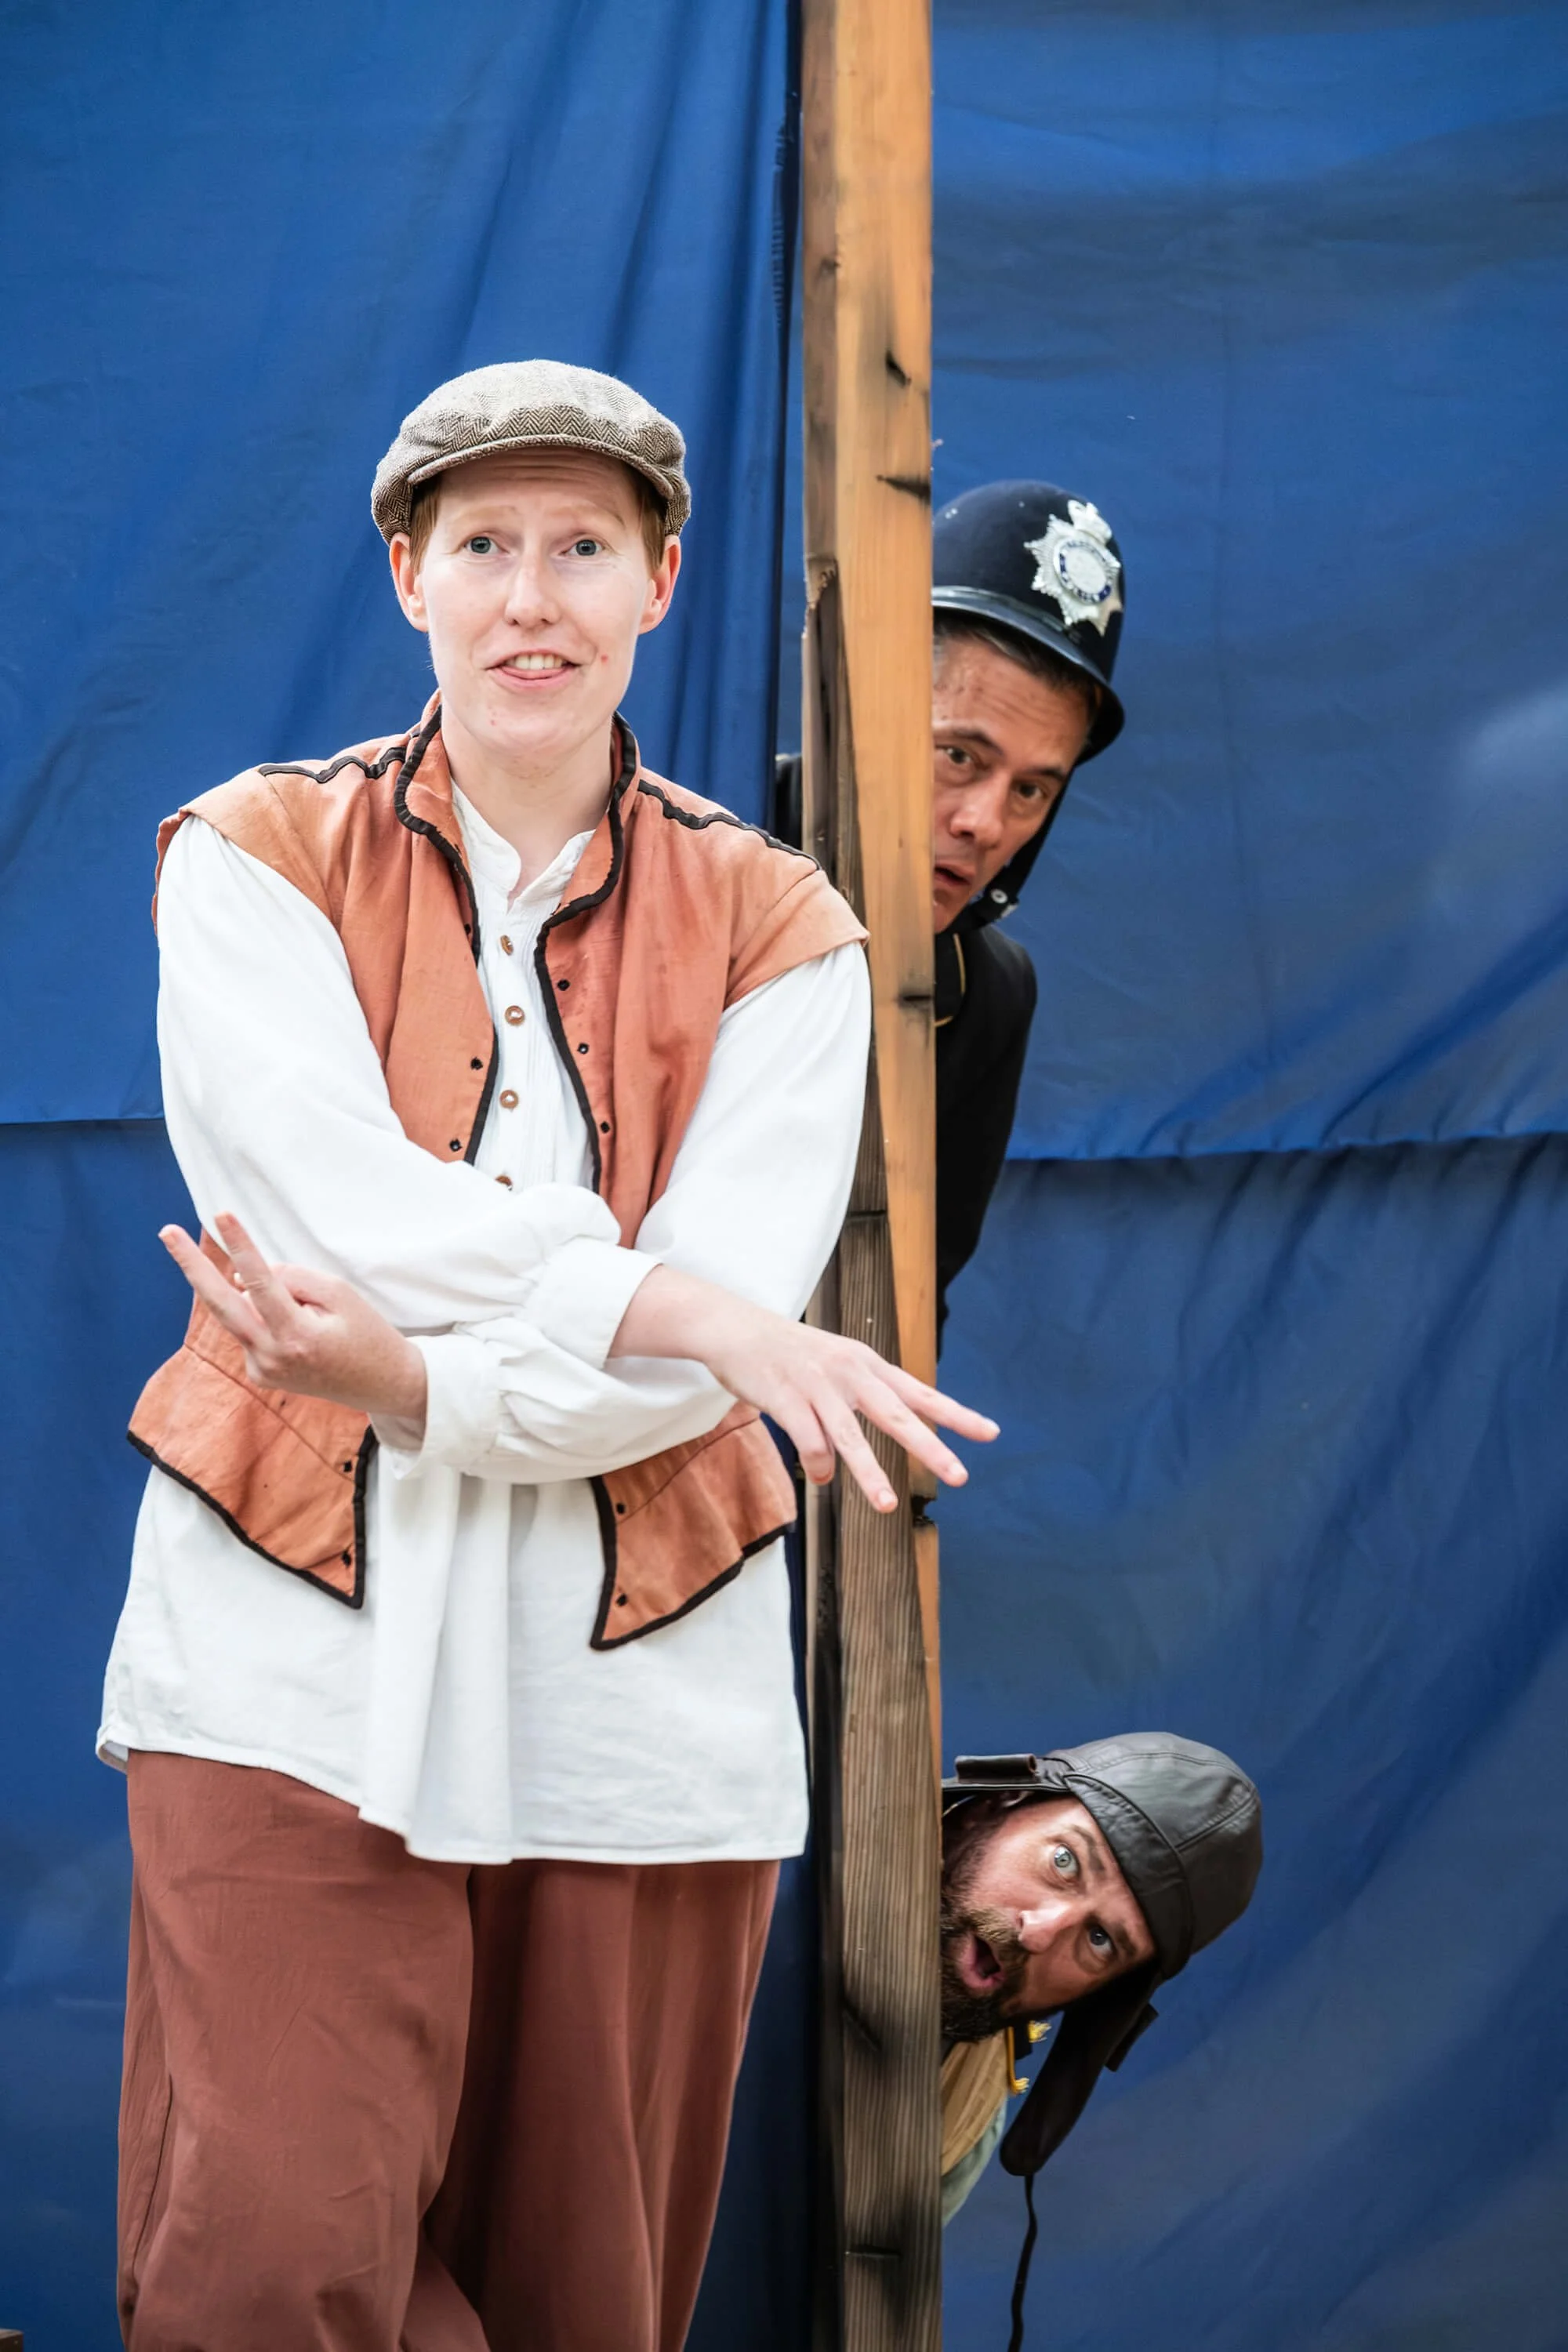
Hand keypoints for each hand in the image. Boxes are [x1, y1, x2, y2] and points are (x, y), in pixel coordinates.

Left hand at [159, 1214, 427, 1433]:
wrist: (382, 1385)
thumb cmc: (367, 1334)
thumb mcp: (340, 1294)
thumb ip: (293, 1278)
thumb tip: (246, 1274)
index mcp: (296, 1337)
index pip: (260, 1281)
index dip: (240, 1245)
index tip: (222, 1215)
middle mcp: (270, 1358)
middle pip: (221, 1304)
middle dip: (191, 1266)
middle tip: (166, 1232)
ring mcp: (260, 1370)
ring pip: (242, 1313)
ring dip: (258, 1297)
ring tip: (313, 1314)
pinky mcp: (259, 1375)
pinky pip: (253, 1329)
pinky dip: (269, 1317)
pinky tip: (307, 1334)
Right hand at [609, 1265, 997, 1511]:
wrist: (736, 1329)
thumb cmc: (788, 1352)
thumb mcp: (834, 1363)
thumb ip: (855, 1404)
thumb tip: (856, 1455)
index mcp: (868, 1364)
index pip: (921, 1393)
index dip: (956, 1414)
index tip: (990, 1433)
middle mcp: (850, 1373)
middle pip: (898, 1415)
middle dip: (930, 1447)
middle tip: (960, 1475)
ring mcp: (818, 1385)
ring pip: (851, 1437)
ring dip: (870, 1474)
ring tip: (888, 1505)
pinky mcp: (786, 1398)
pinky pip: (810, 1441)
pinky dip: (819, 1464)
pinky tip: (822, 1477)